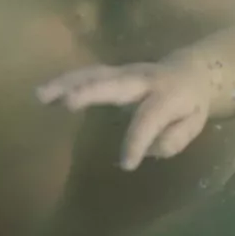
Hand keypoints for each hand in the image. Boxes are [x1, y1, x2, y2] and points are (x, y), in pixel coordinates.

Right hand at [36, 59, 212, 170]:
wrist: (193, 71)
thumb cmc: (190, 105)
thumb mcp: (193, 124)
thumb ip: (174, 138)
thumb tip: (148, 148)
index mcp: (168, 95)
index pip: (150, 118)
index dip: (137, 140)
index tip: (127, 164)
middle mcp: (144, 80)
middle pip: (117, 84)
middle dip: (92, 91)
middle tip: (68, 102)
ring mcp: (126, 72)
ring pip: (95, 74)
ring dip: (67, 83)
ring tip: (41, 95)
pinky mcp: (112, 72)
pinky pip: (87, 74)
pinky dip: (65, 82)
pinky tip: (43, 95)